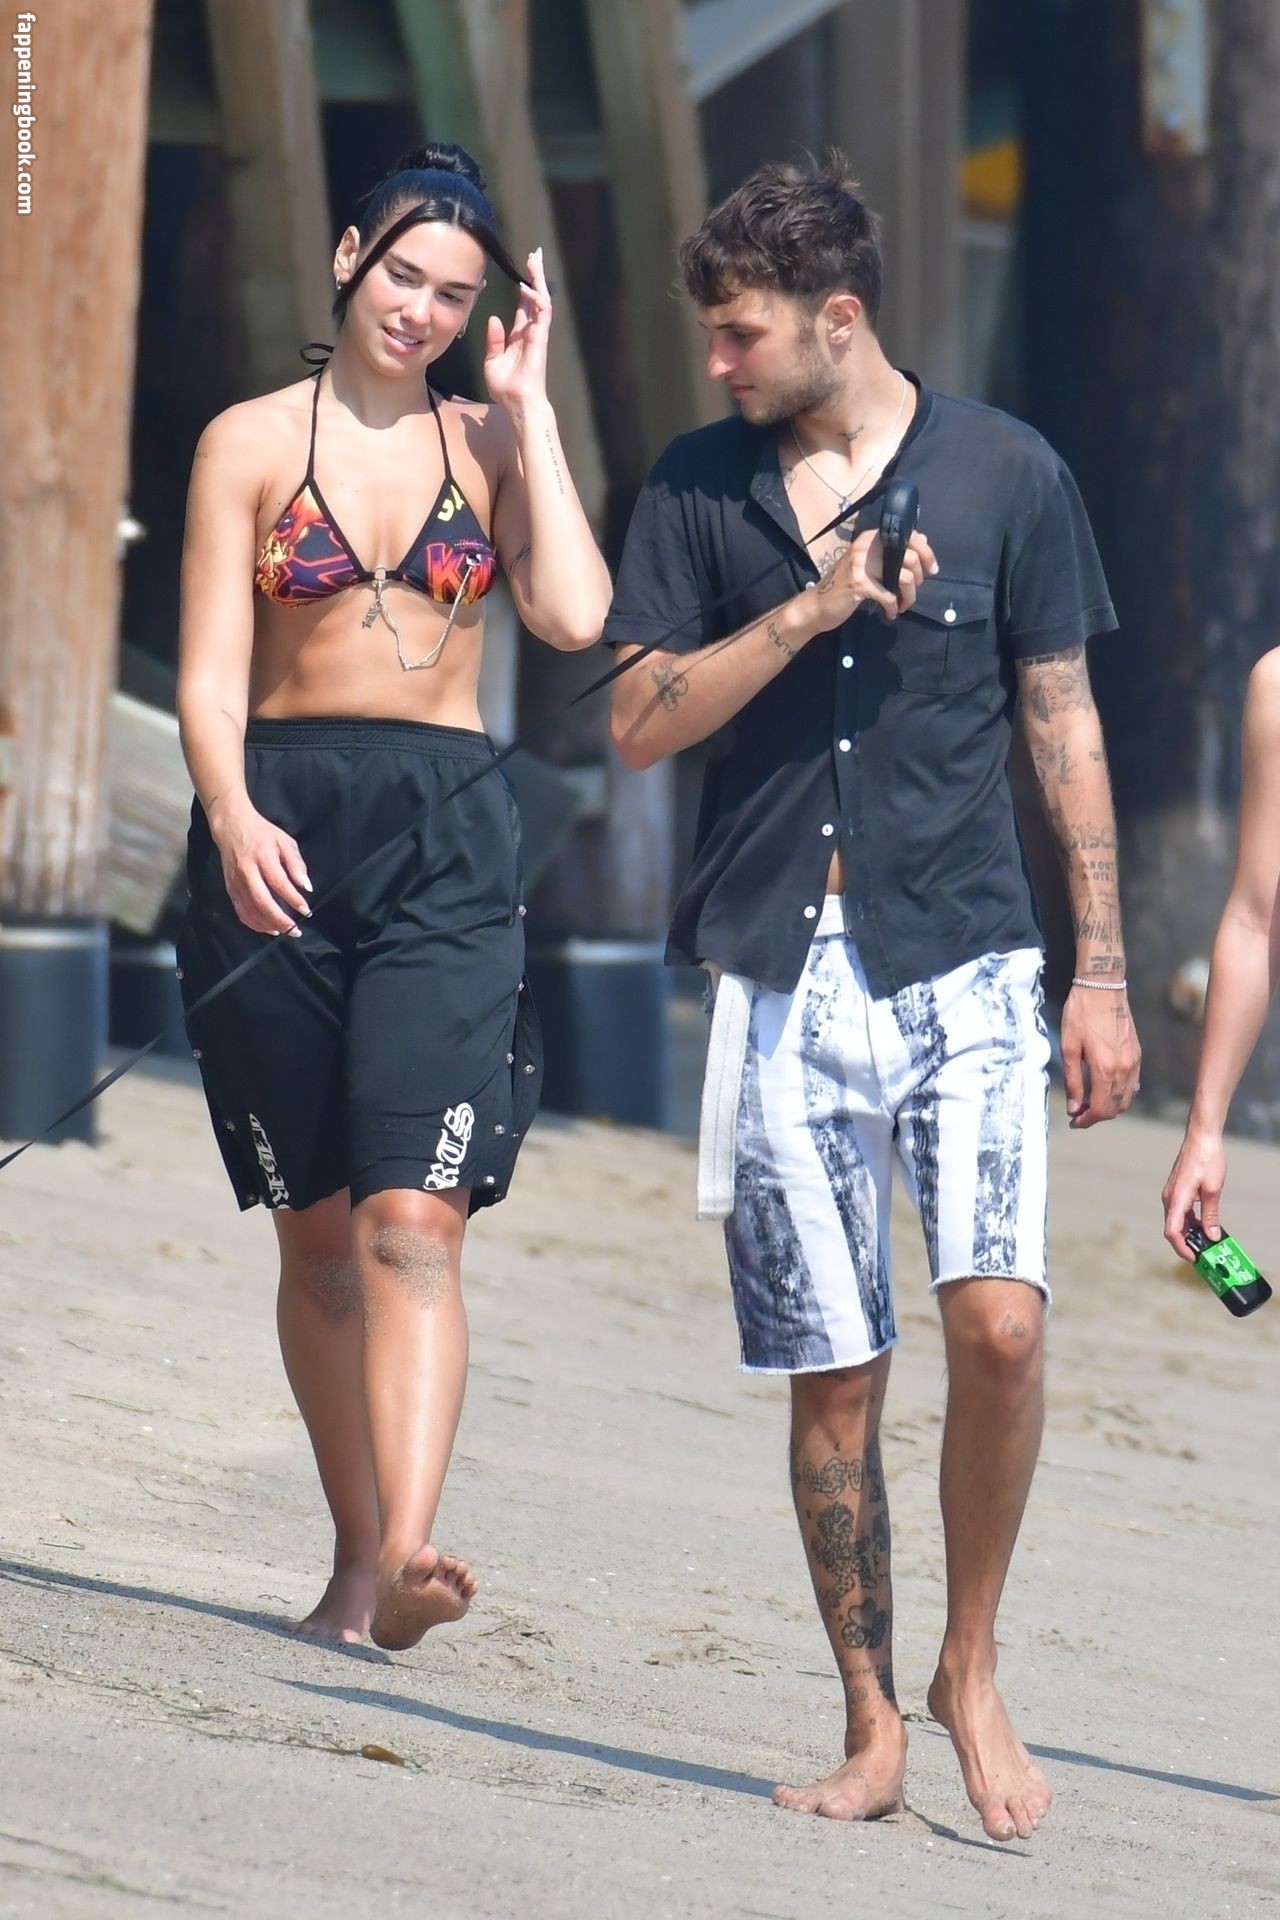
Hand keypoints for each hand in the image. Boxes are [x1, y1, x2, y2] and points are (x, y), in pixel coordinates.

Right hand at [210, 799, 311, 936]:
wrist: (231, 826)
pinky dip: (254, 923)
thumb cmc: (262, 833)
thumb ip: (296, 864)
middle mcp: (247, 871)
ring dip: (267, 925)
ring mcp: (235, 881)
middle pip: (262, 901)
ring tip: (284, 931)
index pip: (279, 883)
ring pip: (249, 910)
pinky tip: (267, 927)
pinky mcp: (229, 888)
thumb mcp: (284, 841)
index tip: (306, 911)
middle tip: (295, 930)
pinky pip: (240, 911)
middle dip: (280, 920)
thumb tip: (306, 886)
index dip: (294, 899)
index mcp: (263, 857)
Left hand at [483, 247, 551, 414]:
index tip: (523, 268)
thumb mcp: (492, 360)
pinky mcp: (540, 338)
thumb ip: (494, 340)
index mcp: (520, 334)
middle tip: (534, 254)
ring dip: (539, 279)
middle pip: (535, 296)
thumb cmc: (506, 387)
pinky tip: (529, 286)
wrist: (517, 402)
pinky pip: (542, 313)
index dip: (524, 286)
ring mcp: (538, 333)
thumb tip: (493, 318)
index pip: (524, 304)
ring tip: (535, 260)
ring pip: (541, 299)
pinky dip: (537, 298)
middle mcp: (531, 331)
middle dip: (535, 275)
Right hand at [808, 528, 937, 633]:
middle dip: (918, 579)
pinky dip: (894, 608)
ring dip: (909, 596)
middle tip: (912, 591)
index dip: (926, 553)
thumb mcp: (867, 564)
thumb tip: (921, 539)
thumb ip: (890, 553)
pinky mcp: (859, 584)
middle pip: (910, 557)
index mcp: (870, 538)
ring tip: (903, 605)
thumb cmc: (843, 585)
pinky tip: (891, 614)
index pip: (909, 536)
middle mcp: (866, 546)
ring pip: (904, 578)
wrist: (817, 605)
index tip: (931, 569)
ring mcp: (861, 564)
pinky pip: (889, 596)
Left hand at [1060, 984, 1139, 1126]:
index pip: (1101, 1108)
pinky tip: (1104, 1088)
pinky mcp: (1137, 1054)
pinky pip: (1132, 1084)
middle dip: (1097, 1116)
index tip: (1075, 1121)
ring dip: (1109, 1106)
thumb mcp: (1069, 1048)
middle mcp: (1124, 1068)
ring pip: (1126, 1098)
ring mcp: (1134, 1062)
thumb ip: (1073, 1081)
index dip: (1087, 1120)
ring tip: (1089, 1103)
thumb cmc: (1080, 1014)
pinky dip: (1119, 1093)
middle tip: (1079, 1114)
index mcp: (1105, 1068)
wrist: (1102, 987)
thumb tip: (1074, 1107)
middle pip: (1115, 1107)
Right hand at [1161, 1127, 1225, 1259]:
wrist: (1201, 1137)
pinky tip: (1203, 1225)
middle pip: (1173, 1229)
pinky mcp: (1176, 1190)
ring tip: (1206, 1242)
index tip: (1194, 1258)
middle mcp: (1169, 1198)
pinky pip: (1179, 1212)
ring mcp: (1171, 1194)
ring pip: (1176, 1221)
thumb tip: (1211, 1236)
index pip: (1172, 1231)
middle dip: (1187, 1244)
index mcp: (1176, 1199)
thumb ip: (1211, 1215)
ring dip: (1189, 1233)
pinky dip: (1189, 1222)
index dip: (1182, 1248)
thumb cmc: (1207, 1159)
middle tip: (1204, 1254)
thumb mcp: (1213, 1190)